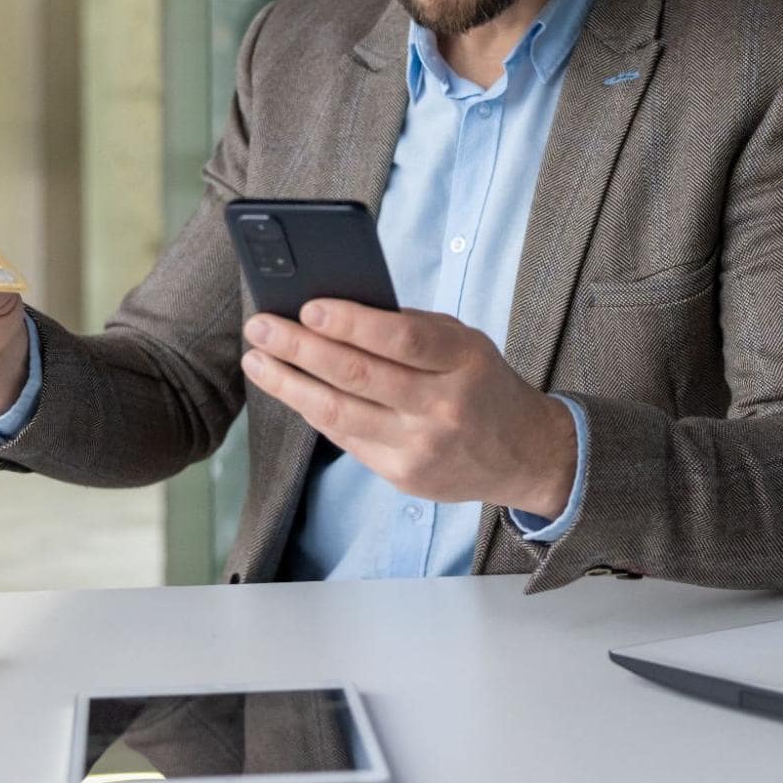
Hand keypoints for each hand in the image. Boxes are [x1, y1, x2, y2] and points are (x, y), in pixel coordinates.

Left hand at [240, 301, 577, 517]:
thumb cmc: (482, 384)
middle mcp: (443, 406)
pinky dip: (313, 410)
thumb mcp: (465, 343)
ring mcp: (421, 446)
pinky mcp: (404, 476)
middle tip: (260, 326)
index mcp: (464, 361)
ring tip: (258, 360)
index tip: (307, 306)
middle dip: (300, 348)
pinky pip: (345, 437)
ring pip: (340, 413)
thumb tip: (336, 310)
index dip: (351, 322)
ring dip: (289, 384)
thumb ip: (411, 329)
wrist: (525, 454)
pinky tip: (290, 388)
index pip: (401, 339)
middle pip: (359, 375)